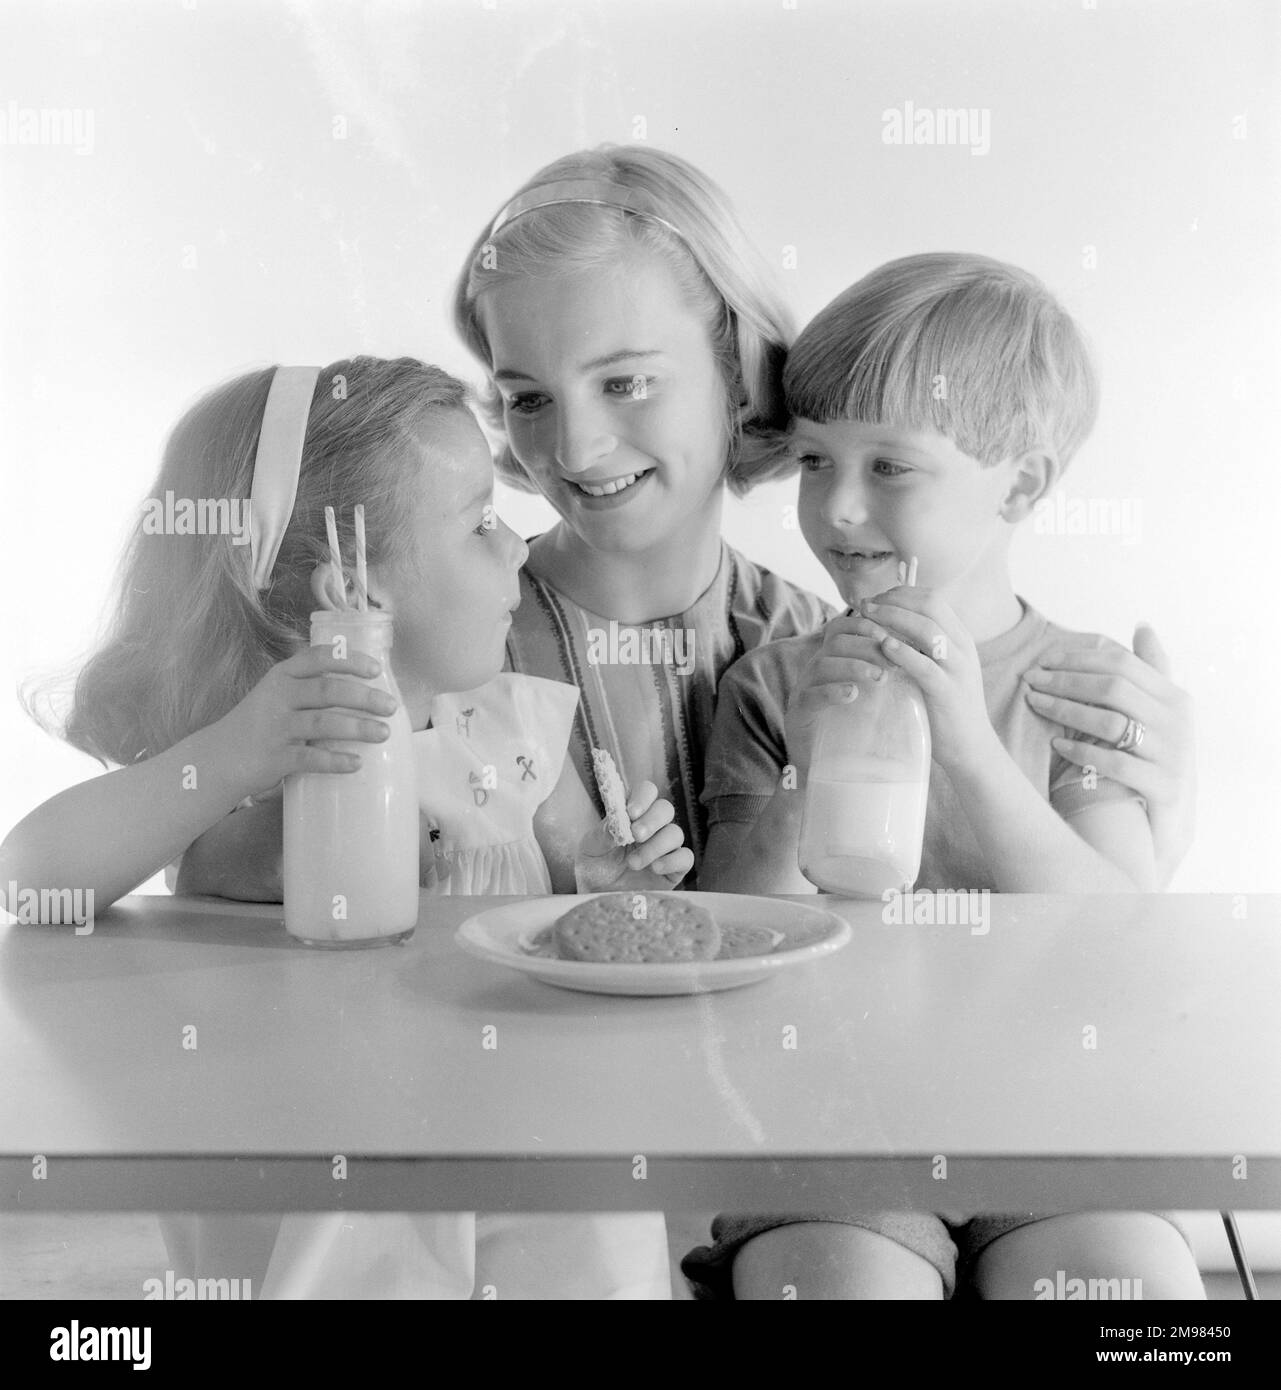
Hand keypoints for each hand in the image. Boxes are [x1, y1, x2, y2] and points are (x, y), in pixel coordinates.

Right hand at [210, 647, 399, 799]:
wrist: (219, 758)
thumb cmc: (262, 724)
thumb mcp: (279, 695)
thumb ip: (312, 688)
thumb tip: (367, 690)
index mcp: (283, 676)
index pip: (317, 658)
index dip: (349, 661)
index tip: (376, 670)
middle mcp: (278, 696)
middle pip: (326, 690)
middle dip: (363, 697)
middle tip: (391, 706)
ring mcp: (275, 727)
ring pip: (321, 723)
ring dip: (357, 727)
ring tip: (383, 733)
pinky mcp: (273, 757)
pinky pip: (308, 758)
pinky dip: (335, 761)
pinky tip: (357, 764)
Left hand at [575, 780, 692, 891]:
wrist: (600, 899)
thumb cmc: (595, 869)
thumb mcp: (590, 849)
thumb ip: (602, 833)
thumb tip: (618, 821)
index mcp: (632, 815)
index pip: (646, 792)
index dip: (642, 798)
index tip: (631, 813)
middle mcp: (652, 827)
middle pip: (665, 809)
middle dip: (652, 820)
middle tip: (636, 835)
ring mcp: (665, 847)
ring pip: (675, 833)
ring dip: (655, 846)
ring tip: (633, 864)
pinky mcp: (674, 869)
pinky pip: (686, 857)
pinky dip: (672, 860)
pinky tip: (655, 869)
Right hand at [783, 615, 896, 776]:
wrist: (826, 767)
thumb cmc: (852, 727)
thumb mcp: (870, 695)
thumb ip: (883, 674)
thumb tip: (919, 656)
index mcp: (831, 660)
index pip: (842, 627)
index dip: (866, 626)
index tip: (893, 637)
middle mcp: (815, 669)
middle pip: (836, 642)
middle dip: (868, 647)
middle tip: (894, 661)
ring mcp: (804, 690)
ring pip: (823, 665)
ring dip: (855, 667)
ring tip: (881, 678)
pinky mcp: (799, 713)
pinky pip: (811, 695)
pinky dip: (833, 691)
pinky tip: (853, 695)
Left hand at [851, 586, 993, 773]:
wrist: (971, 746)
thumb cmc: (945, 706)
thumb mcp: (938, 668)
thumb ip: (922, 647)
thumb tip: (889, 625)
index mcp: (960, 638)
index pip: (933, 598)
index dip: (901, 593)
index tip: (875, 598)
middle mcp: (962, 648)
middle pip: (931, 606)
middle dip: (894, 600)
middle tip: (866, 605)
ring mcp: (958, 669)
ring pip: (929, 630)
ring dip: (894, 618)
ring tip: (868, 617)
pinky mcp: (948, 692)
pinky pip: (926, 666)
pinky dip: (904, 652)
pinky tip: (884, 646)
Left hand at [1021, 623, 1195, 887]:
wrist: (1170, 824)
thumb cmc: (1157, 760)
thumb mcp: (1160, 714)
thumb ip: (1151, 671)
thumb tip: (1142, 626)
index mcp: (1174, 697)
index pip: (1121, 663)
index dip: (1078, 658)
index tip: (1042, 660)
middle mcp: (1178, 721)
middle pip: (1113, 688)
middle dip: (1065, 680)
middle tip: (1029, 680)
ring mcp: (1173, 754)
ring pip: (1111, 722)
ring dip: (1066, 710)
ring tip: (1035, 705)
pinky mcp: (1164, 787)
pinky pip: (1116, 763)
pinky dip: (1082, 751)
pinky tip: (1056, 745)